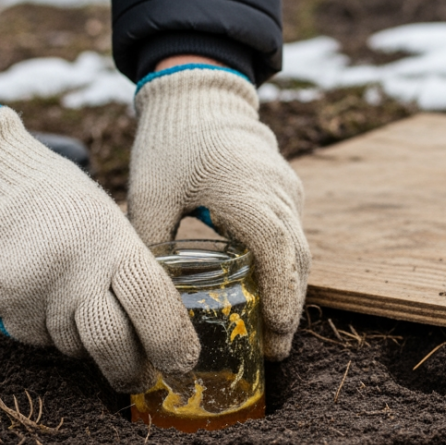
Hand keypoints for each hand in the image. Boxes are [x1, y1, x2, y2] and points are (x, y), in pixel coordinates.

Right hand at [0, 105, 199, 391]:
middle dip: (130, 371)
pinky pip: (39, 339)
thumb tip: (161, 329)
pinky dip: (48, 331)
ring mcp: (37, 291)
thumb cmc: (62, 203)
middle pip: (112, 344)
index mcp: (113, 243)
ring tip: (77, 306)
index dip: (171, 340)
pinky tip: (43, 297)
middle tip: (140, 378)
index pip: (152, 302)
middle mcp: (77, 270)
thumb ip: (131, 272)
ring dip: (85, 343)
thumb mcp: (111, 224)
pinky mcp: (4, 307)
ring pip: (75, 347)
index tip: (182, 362)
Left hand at [129, 66, 309, 359]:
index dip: (284, 300)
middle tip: (275, 351)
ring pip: (299, 249)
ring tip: (273, 330)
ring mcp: (288, 189)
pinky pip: (293, 233)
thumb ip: (152, 243)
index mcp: (248, 196)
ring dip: (290, 289)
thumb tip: (146, 295)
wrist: (198, 93)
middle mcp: (279, 194)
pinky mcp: (286, 186)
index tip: (279, 337)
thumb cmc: (170, 143)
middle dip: (290, 308)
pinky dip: (285, 264)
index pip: (279, 256)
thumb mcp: (149, 194)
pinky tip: (267, 289)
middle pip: (298, 261)